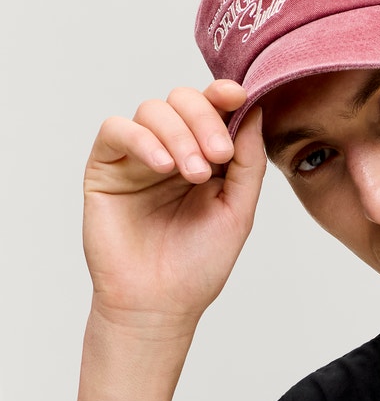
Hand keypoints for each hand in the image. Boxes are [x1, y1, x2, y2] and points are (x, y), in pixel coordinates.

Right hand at [83, 79, 266, 331]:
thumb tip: (253, 111)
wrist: (160, 305)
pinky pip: (116, 130)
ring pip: (152, 110)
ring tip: (191, 175)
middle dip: (204, 119)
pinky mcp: (105, 167)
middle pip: (182, 101)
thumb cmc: (198, 266)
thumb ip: (248, 163)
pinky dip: (141, 138)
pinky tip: (161, 165)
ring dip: (177, 134)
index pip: (212, 111)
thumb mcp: (238, 212)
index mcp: (205, 158)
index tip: (237, 96)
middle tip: (217, 156)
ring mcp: (137, 157)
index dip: (223, 96)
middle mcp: (171, 151)